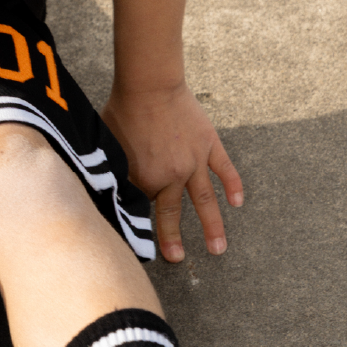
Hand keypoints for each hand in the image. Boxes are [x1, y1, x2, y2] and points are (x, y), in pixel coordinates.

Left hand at [102, 84, 242, 262]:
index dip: (139, 211)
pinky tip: (238, 202)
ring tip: (218, 249)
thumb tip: (107, 187)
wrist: (149, 86)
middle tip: (178, 260)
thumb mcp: (110, 147)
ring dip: (213, 226)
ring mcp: (194, 162)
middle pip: (172, 213)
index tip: (139, 229)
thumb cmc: (123, 112)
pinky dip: (233, 186)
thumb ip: (114, 171)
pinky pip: (225, 170)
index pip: (142, 204)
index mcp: (145, 180)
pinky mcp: (209, 145)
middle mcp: (172, 177)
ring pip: (205, 201)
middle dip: (174, 240)